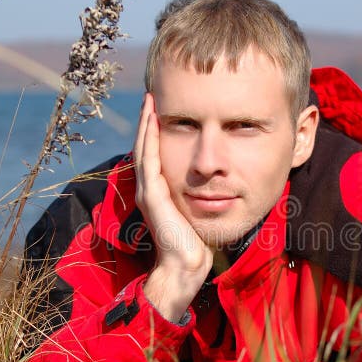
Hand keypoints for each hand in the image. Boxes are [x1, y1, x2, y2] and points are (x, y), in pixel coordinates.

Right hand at [133, 93, 211, 320]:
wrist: (186, 265)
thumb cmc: (196, 242)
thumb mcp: (198, 210)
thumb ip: (200, 194)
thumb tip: (217, 180)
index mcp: (159, 191)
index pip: (154, 153)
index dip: (155, 131)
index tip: (161, 108)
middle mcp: (149, 188)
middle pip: (145, 146)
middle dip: (148, 121)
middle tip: (151, 95)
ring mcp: (148, 191)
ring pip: (144, 149)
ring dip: (146, 123)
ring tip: (149, 101)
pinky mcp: (153, 195)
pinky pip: (149, 160)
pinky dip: (150, 138)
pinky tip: (153, 121)